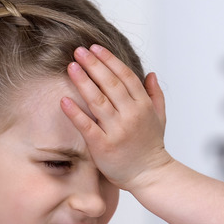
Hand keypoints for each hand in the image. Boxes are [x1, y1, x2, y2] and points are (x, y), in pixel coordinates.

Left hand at [60, 44, 172, 191]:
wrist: (150, 175)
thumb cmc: (151, 146)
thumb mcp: (159, 117)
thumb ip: (155, 94)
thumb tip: (150, 73)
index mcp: (143, 106)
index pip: (125, 76)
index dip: (109, 60)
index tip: (95, 48)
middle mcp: (131, 115)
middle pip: (110, 84)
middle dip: (94, 65)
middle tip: (78, 50)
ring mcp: (117, 131)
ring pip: (98, 101)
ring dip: (83, 81)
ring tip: (71, 66)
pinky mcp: (103, 146)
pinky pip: (87, 126)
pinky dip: (75, 113)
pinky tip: (64, 100)